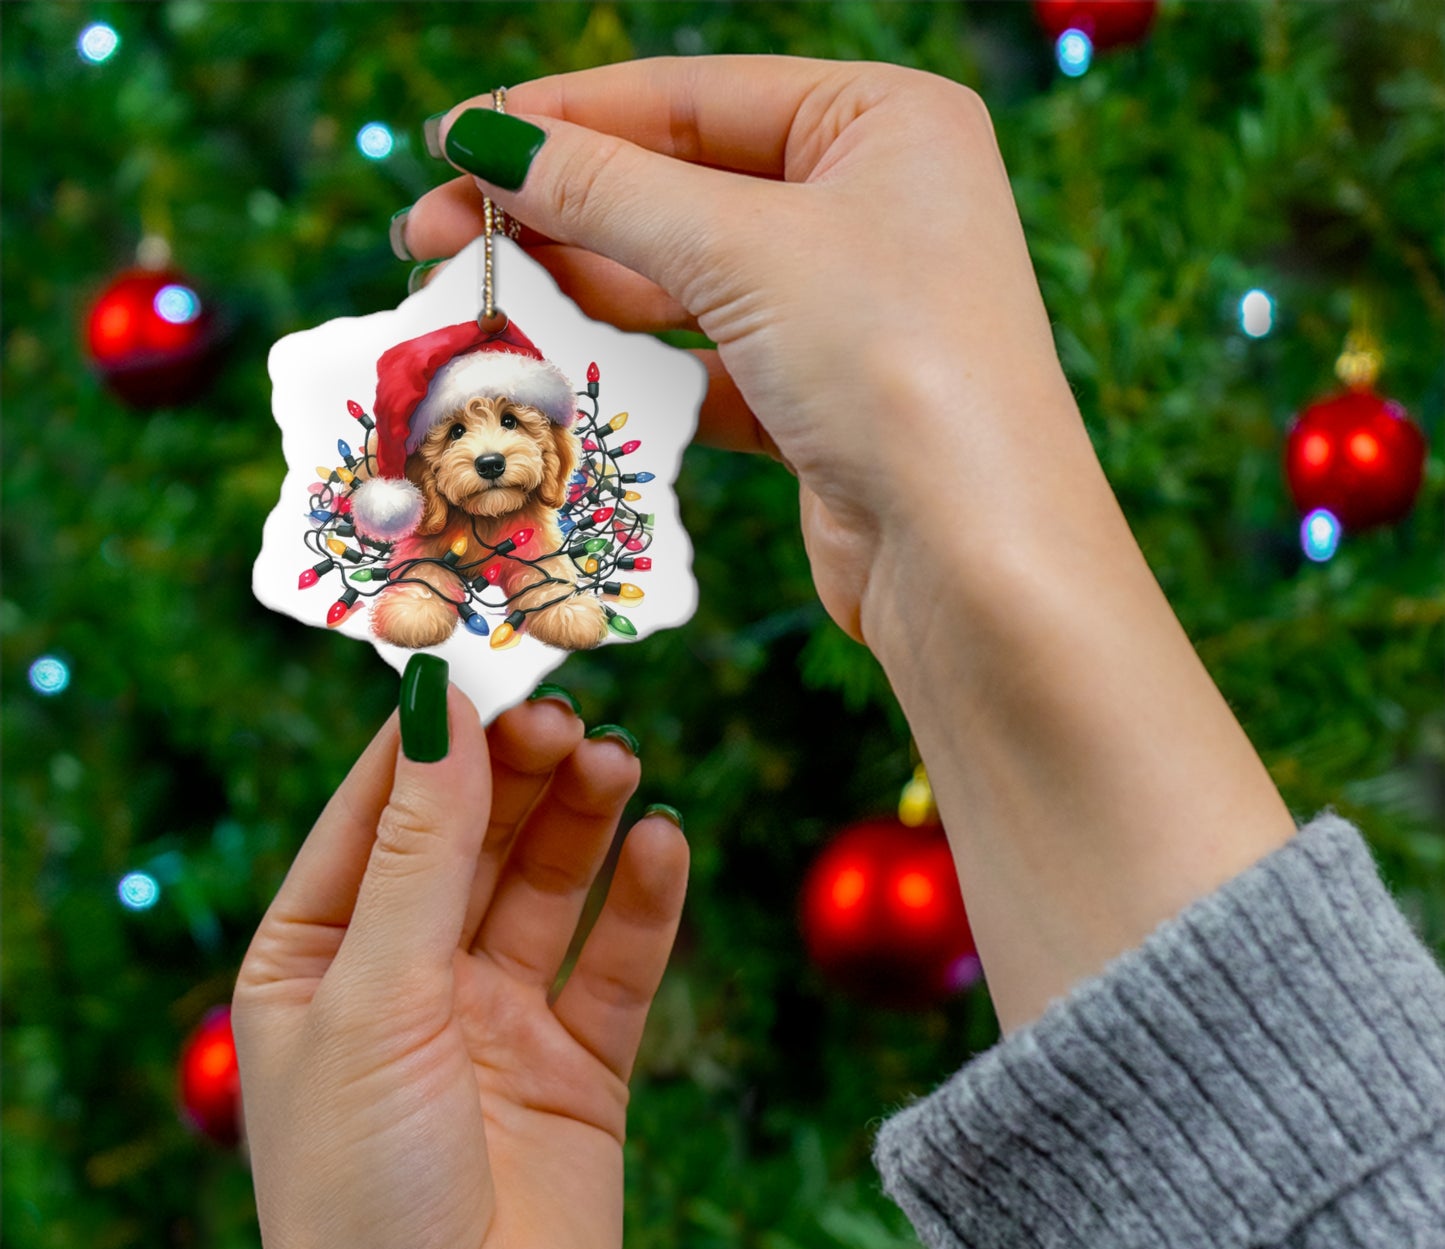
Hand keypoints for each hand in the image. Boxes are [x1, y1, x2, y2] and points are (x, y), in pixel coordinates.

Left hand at [233, 684, 686, 1248]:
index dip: (431, 735)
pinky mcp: (580, 1068)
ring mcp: (497, 1022)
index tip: (488, 657)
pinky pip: (617, 963)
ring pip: (549, 886)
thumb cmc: (362, 1196)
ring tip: (621, 762)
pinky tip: (665, 844)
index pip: (376, 812)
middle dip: (519, 771)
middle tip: (572, 713)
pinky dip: (644, 902)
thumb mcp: (375, 999)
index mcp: (318, 959)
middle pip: (473, 838)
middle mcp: (408, 980)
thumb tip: (439, 706)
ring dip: (584, 820)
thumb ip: (419, 852)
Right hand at [402, 59, 1295, 1035]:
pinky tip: (557, 370)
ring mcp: (847, 308)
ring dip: (584, 292)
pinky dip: (636, 367)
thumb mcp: (743, 249)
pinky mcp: (819, 400)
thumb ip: (607, 190)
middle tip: (433, 238)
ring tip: (477, 303)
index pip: (690, 96)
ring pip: (685, 282)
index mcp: (882, 122)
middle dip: (557, 212)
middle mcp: (871, 204)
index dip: (563, 119)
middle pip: (680, 187)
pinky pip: (705, 362)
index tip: (452, 143)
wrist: (974, 559)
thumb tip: (487, 139)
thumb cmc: (894, 364)